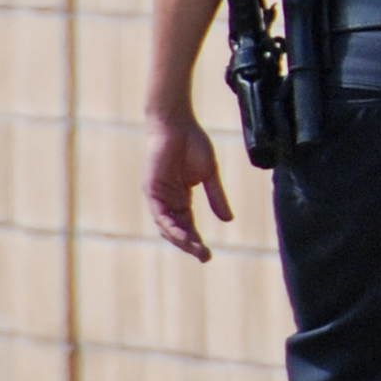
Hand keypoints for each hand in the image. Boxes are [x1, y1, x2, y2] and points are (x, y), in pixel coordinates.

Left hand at [145, 113, 233, 262]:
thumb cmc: (193, 143)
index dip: (196, 240)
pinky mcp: (152, 190)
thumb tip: (228, 220)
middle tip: (205, 257)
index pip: (188, 225)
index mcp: (181, 197)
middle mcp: (168, 200)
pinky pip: (160, 215)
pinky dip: (171, 227)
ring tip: (196, 250)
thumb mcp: (209, 174)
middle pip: (178, 229)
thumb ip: (216, 197)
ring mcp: (159, 196)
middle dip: (190, 245)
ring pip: (167, 226)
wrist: (177, 124)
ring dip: (181, 240)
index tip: (208, 254)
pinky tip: (183, 236)